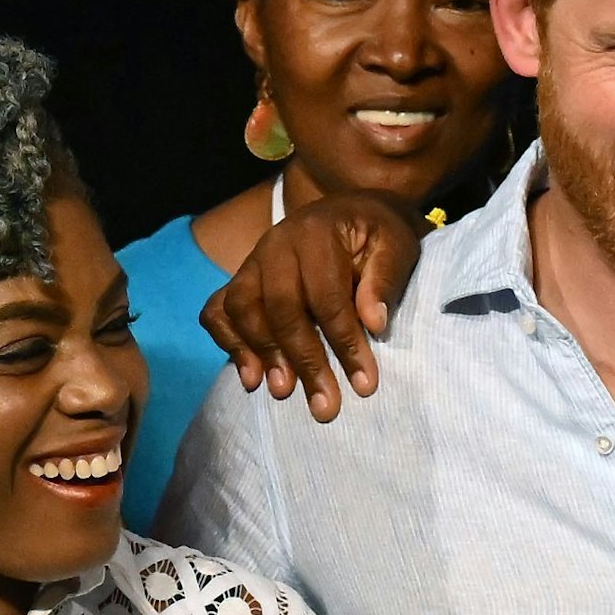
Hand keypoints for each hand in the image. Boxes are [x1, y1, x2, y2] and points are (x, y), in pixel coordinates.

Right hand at [200, 190, 425, 421]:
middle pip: (281, 308)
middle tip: (325, 404)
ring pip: (243, 310)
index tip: (364, 384)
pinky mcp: (241, 278)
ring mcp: (252, 261)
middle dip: (304, 360)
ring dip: (262, 354)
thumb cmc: (377, 233)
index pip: (327, 297)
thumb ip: (385, 279)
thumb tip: (374, 323)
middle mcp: (276, 245)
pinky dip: (229, 343)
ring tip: (284, 391)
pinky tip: (251, 376)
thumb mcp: (396, 246)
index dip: (345, 343)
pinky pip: (217, 310)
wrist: (350, 210)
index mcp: (317, 233)